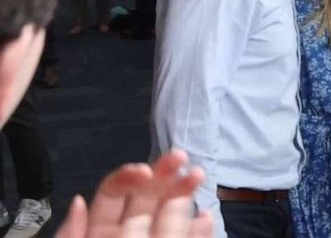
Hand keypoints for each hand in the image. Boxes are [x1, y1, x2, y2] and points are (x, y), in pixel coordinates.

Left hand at [55, 150, 212, 237]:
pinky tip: (204, 217)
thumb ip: (72, 233)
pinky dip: (199, 229)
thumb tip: (79, 202)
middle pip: (149, 194)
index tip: (144, 170)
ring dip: (186, 190)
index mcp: (99, 230)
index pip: (115, 192)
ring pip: (173, 211)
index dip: (129, 176)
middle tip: (180, 156)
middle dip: (164, 172)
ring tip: (197, 175)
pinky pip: (188, 237)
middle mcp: (129, 232)